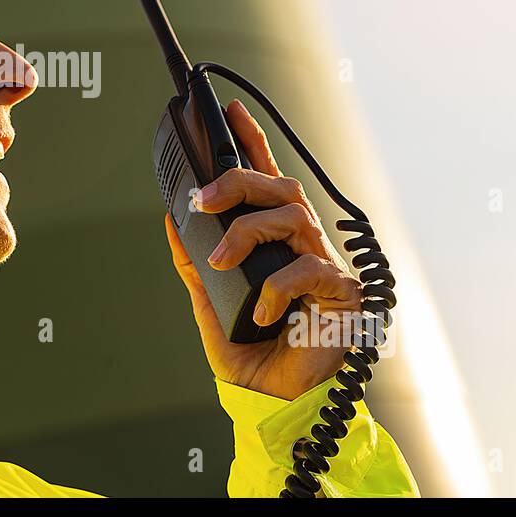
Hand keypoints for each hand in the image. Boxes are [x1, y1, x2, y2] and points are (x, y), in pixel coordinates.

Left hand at [164, 99, 363, 400]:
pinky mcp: (343, 296)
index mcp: (275, 244)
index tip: (231, 111)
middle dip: (241, 182)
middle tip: (203, 200)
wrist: (272, 405)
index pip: (267, 183)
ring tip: (222, 258)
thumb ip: (195, 263)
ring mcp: (326, 268)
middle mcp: (304, 247)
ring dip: (250, 230)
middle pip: (282, 189)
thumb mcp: (210, 303)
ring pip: (295, 217)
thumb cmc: (249, 354)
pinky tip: (265, 309)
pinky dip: (280, 285)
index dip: (254, 144)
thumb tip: (172, 222)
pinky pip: (311, 269)